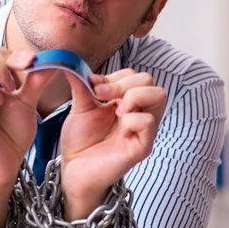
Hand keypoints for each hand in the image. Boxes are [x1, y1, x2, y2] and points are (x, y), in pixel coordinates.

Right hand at [0, 43, 55, 227]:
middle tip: (21, 77)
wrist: (5, 164)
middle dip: (5, 58)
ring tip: (11, 91)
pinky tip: (0, 101)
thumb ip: (35, 79)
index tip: (31, 62)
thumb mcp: (26, 100)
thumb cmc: (11, 134)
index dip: (10, 52)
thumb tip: (53, 58)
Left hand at [59, 69, 166, 219]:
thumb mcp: (80, 106)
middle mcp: (139, 112)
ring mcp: (144, 130)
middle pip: (150, 80)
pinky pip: (148, 121)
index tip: (92, 87)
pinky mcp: (142, 146)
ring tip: (114, 110)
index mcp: (127, 101)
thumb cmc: (80, 140)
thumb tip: (70, 59)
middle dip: (123, 83)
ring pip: (158, 95)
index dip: (114, 77)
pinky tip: (119, 125)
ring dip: (133, 95)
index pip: (135, 75)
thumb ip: (81, 84)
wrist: (74, 168)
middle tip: (102, 97)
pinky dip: (132, 118)